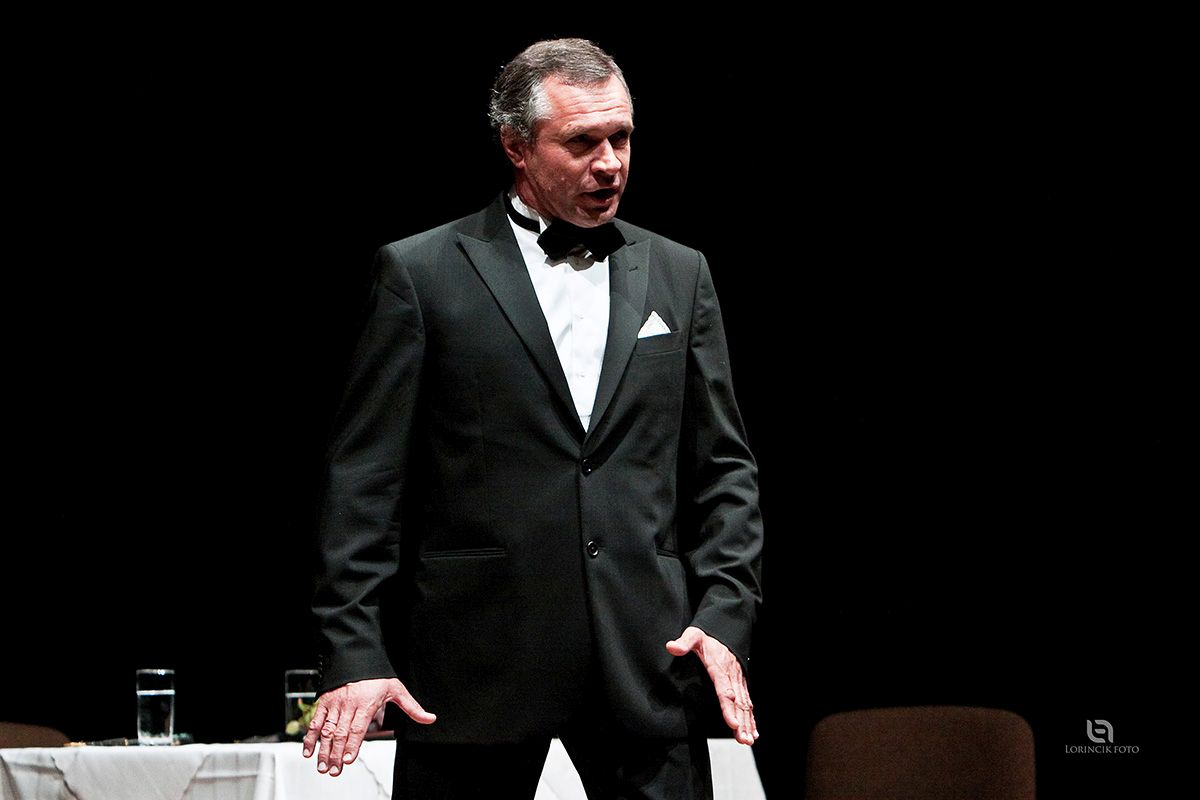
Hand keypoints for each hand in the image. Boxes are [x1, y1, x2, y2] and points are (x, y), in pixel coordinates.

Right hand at [302, 677, 435, 775]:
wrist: (357, 655)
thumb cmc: (377, 674)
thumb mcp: (397, 689)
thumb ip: (412, 707)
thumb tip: (429, 718)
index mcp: (366, 703)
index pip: (357, 727)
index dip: (352, 744)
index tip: (348, 759)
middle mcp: (349, 704)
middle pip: (340, 733)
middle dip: (336, 754)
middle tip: (333, 770)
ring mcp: (335, 704)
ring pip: (327, 730)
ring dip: (323, 749)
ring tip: (321, 766)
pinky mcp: (324, 702)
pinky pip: (316, 721)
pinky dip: (311, 737)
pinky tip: (309, 751)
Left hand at [666, 626, 757, 745]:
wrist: (724, 631)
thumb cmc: (706, 637)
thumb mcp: (694, 635)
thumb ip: (684, 642)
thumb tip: (671, 647)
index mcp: (719, 668)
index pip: (724, 689)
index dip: (728, 707)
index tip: (732, 723)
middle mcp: (732, 677)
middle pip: (738, 702)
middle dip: (741, 722)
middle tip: (743, 739)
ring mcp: (738, 681)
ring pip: (745, 705)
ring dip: (747, 723)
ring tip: (747, 741)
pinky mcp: (741, 685)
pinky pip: (748, 703)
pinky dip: (751, 719)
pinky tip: (753, 733)